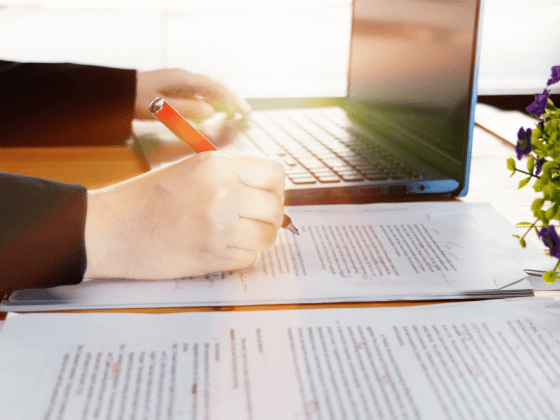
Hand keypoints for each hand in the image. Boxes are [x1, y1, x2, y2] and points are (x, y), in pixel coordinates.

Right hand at [84, 152, 284, 279]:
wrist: (109, 230)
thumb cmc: (147, 198)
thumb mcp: (190, 169)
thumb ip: (230, 175)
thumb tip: (268, 190)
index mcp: (216, 165)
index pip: (275, 174)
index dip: (273, 187)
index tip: (264, 196)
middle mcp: (222, 192)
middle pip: (275, 207)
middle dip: (267, 215)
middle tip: (250, 219)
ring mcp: (219, 226)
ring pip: (268, 235)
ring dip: (256, 237)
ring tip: (236, 234)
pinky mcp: (213, 257)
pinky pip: (249, 258)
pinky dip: (240, 256)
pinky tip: (219, 247)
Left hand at [134, 68, 251, 120]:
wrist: (116, 91)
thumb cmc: (135, 99)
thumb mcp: (160, 107)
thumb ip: (186, 110)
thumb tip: (211, 112)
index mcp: (183, 79)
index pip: (215, 89)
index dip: (232, 101)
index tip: (245, 112)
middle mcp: (184, 78)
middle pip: (215, 87)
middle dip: (231, 99)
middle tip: (245, 113)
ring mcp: (179, 82)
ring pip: (208, 90)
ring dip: (222, 101)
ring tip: (233, 113)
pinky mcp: (175, 89)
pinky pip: (198, 95)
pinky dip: (210, 103)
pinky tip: (212, 112)